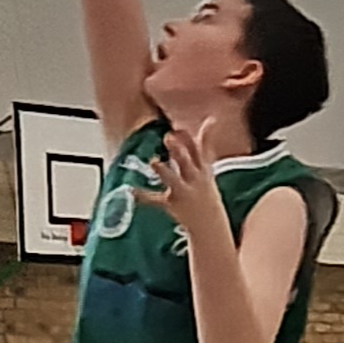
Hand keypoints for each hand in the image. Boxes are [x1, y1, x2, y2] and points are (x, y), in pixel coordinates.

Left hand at [135, 120, 225, 234]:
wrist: (210, 224)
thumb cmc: (205, 191)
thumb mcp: (208, 167)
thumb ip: (205, 143)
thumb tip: (212, 118)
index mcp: (202, 169)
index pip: (198, 150)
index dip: (188, 139)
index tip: (179, 129)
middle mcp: (194, 179)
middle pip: (187, 162)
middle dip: (179, 150)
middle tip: (168, 137)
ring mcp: (183, 192)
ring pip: (173, 179)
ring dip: (163, 171)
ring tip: (154, 161)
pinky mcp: (171, 204)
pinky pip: (155, 200)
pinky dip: (142, 196)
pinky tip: (131, 191)